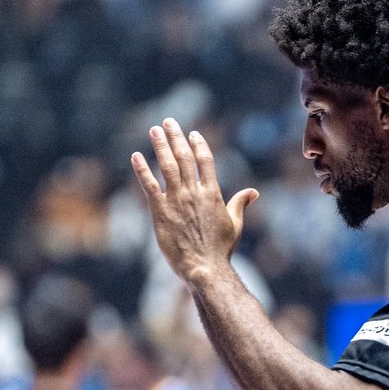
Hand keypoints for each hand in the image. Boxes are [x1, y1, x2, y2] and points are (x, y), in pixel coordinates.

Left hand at [131, 117, 258, 285]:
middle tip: (168, 121)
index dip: (198, 144)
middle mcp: (194, 193)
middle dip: (176, 137)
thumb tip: (253, 192)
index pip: (205, 160)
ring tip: (154, 130)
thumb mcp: (235, 224)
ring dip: (160, 146)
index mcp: (212, 193)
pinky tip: (135, 156)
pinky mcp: (160, 212)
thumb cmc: (221, 249)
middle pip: (184, 157)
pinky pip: (149, 186)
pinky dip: (142, 170)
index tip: (192, 133)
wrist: (205, 268)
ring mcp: (176, 201)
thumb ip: (240, 204)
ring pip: (167, 166)